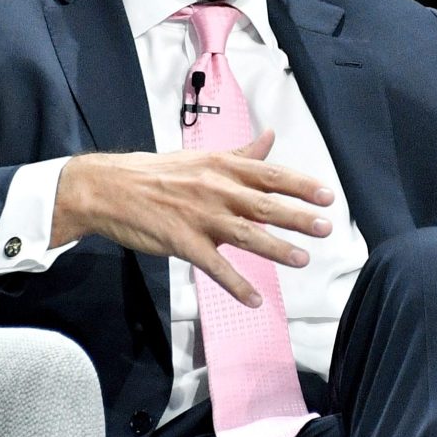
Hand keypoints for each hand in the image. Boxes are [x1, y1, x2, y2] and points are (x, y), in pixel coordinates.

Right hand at [49, 129, 333, 306]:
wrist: (108, 188)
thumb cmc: (157, 172)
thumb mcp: (202, 157)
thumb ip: (240, 154)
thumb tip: (270, 137)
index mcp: (222, 167)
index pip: (270, 174)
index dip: (301, 185)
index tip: (328, 195)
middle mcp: (216, 189)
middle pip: (265, 204)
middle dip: (298, 216)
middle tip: (326, 227)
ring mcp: (199, 217)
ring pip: (245, 234)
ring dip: (276, 249)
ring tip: (303, 259)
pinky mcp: (181, 242)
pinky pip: (214, 266)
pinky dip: (235, 284)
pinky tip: (254, 300)